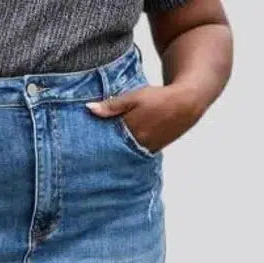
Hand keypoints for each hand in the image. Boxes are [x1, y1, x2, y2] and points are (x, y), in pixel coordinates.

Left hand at [86, 84, 206, 153]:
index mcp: (132, 131)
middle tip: (82, 162)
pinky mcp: (150, 153)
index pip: (106, 142)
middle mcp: (138, 145)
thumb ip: (111, 105)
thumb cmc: (157, 98)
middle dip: (98, 157)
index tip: (78, 150)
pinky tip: (113, 160)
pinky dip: (122, 159)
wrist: (186, 105)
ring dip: (110, 159)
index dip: (92, 146)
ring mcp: (145, 151)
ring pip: (122, 158)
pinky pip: (132, 158)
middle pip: (112, 154)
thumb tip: (88, 109)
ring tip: (94, 165)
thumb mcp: (134, 97)